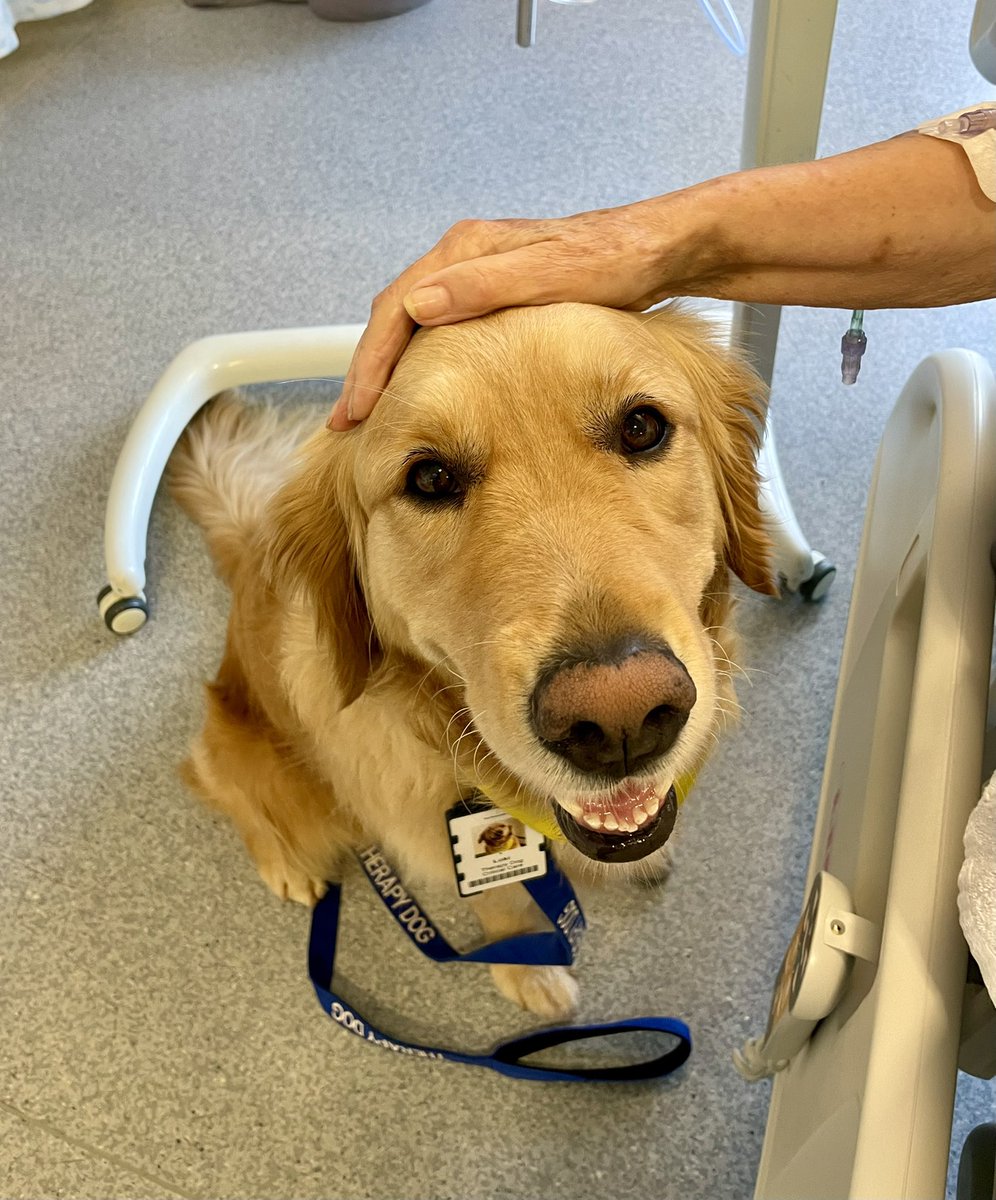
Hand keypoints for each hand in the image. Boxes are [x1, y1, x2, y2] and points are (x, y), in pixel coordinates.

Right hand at [328, 199, 710, 428]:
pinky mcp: (497, 295)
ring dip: (390, 370)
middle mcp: (466, 259)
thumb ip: (488, 286)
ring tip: (372, 414)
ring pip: (414, 326)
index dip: (372, 363)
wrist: (663, 249)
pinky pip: (440, 331)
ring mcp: (480, 276)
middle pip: (395, 318)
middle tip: (348, 423)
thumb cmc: (618, 262)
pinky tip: (422, 391)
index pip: (397, 309)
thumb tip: (421, 305)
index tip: (357, 407)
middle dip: (368, 371)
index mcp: (469, 250)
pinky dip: (421, 363)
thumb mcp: (556, 274)